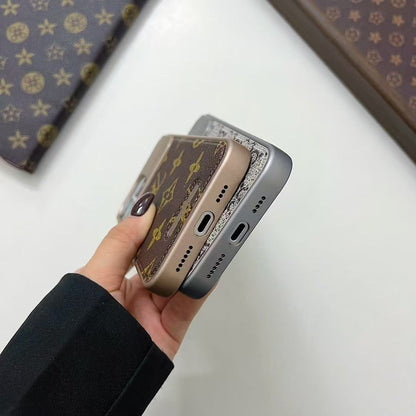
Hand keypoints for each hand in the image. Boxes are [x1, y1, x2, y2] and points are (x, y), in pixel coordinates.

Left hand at [78, 196, 207, 359]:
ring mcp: (154, 311)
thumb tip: (142, 213)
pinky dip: (200, 286)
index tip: (172, 211)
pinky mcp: (170, 330)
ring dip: (193, 262)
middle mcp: (135, 292)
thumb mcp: (96, 276)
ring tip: (205, 241)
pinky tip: (207, 269)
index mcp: (113, 276)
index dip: (156, 229)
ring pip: (179, 280)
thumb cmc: (80, 329)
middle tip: (194, 222)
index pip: (140, 246)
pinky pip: (189, 304)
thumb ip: (119, 244)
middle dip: (179, 243)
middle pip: (164, 262)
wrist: (89, 380)